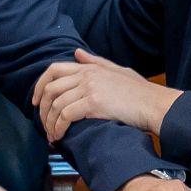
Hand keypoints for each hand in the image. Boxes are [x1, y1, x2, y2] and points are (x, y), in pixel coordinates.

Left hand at [32, 48, 182, 141]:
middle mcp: (86, 75)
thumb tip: (77, 53)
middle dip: (42, 109)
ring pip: (56, 104)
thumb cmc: (141, 91)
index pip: (53, 69)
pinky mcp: (94, 103)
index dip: (39, 85)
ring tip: (52, 136)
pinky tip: (60, 137)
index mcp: (89, 67)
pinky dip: (59, 127)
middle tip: (43, 124)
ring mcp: (89, 88)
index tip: (35, 101)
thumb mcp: (118, 70)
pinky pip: (66, 115)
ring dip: (50, 123)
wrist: (155, 105)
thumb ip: (96, 61)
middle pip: (50, 89)